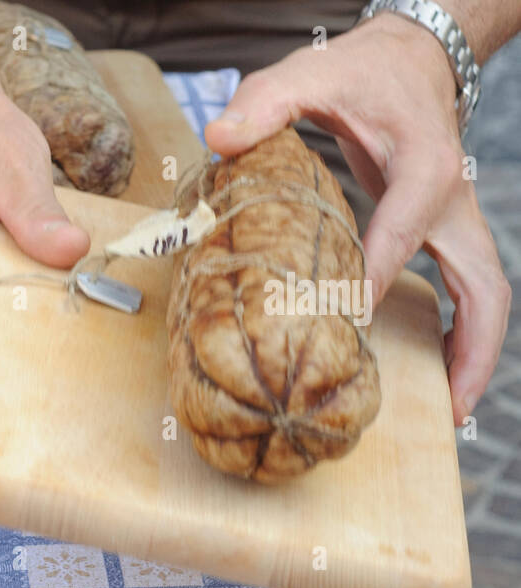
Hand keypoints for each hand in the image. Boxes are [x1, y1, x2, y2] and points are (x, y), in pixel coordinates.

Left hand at [205, 14, 510, 424]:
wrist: (410, 57)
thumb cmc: (360, 71)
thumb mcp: (310, 73)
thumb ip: (265, 101)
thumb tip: (219, 138)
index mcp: (424, 167)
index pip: (400, 235)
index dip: (375, 283)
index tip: (348, 327)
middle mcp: (452, 201)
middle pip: (482, 286)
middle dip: (469, 348)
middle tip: (450, 409)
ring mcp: (457, 220)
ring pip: (487, 297)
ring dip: (476, 355)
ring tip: (453, 412)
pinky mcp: (448, 232)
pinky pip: (468, 292)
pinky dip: (460, 335)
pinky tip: (436, 372)